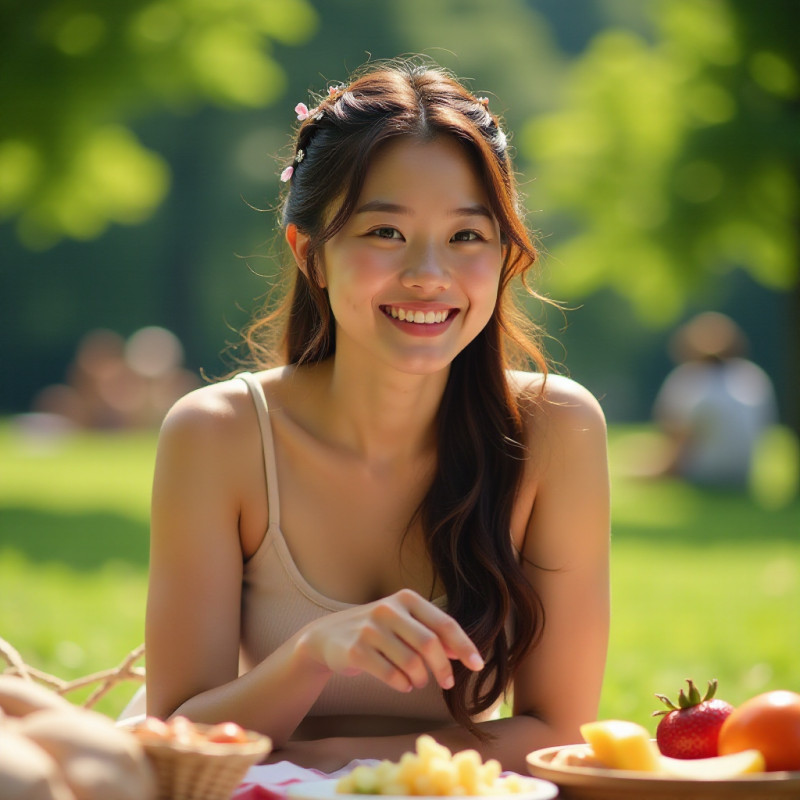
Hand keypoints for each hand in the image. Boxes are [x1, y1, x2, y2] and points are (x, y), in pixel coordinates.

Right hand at [297, 589, 483, 692]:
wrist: (327, 636)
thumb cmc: (374, 630)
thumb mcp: (402, 622)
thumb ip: (430, 632)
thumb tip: (461, 652)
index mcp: (406, 599)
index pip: (443, 623)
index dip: (463, 645)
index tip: (477, 665)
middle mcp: (388, 609)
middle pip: (429, 644)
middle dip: (443, 668)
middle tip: (447, 683)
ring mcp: (370, 629)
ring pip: (411, 663)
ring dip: (420, 679)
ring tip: (417, 681)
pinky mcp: (356, 650)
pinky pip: (391, 676)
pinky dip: (402, 685)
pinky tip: (402, 684)